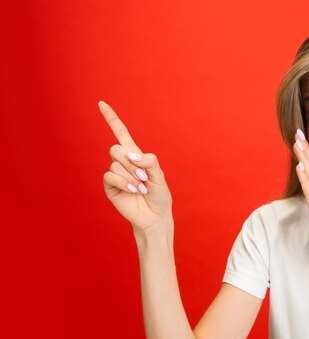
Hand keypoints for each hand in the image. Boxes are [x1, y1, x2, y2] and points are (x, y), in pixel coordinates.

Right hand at [99, 101, 172, 233]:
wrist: (154, 216)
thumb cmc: (159, 195)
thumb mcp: (160, 175)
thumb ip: (150, 162)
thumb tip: (133, 156)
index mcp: (135, 156)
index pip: (121, 133)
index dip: (111, 119)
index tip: (101, 103)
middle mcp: (123, 163)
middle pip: (116, 148)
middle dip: (131, 162)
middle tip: (144, 177)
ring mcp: (115, 175)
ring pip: (115, 164)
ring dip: (131, 176)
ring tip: (141, 188)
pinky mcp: (109, 187)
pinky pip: (110, 176)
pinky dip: (123, 182)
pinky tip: (132, 191)